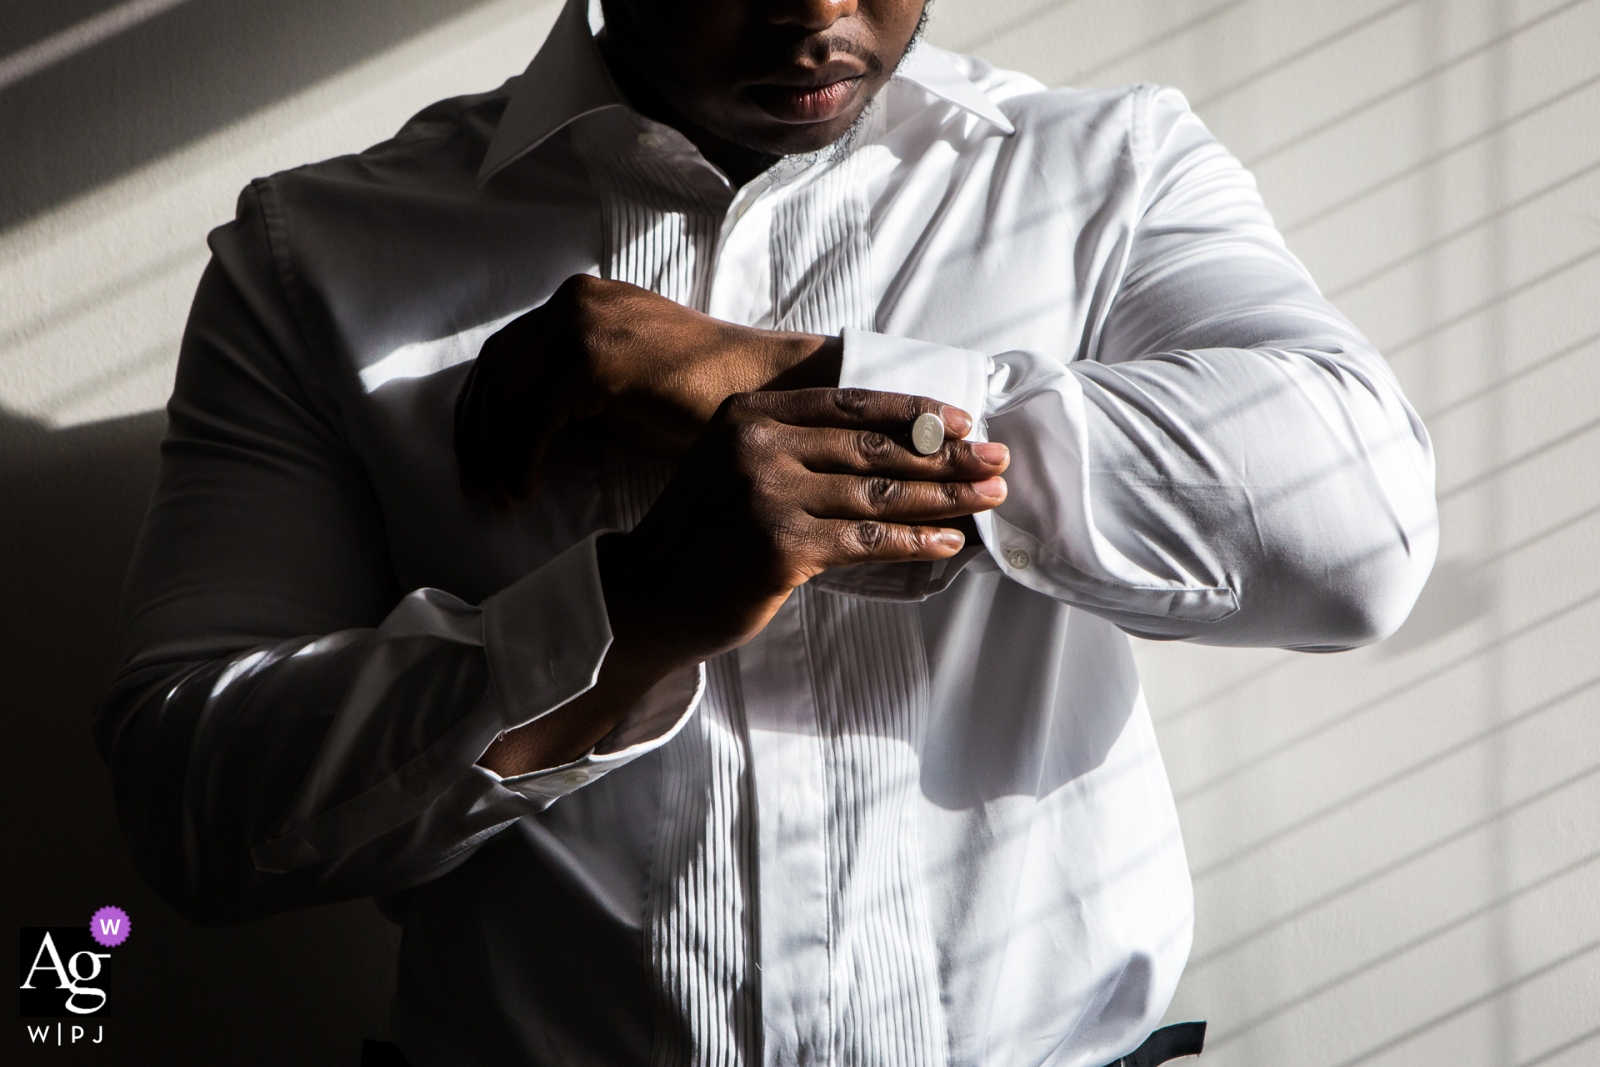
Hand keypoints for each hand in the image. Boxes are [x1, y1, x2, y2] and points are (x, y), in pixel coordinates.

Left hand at [454, 274, 838, 508]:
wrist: (760, 388)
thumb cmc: (699, 398)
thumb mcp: (620, 386)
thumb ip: (571, 389)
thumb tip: (518, 431)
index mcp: (579, 301)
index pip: (504, 355)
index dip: (480, 412)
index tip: (477, 460)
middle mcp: (574, 301)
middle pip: (493, 372)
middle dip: (476, 436)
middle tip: (476, 488)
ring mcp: (582, 324)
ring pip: (504, 395)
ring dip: (494, 454)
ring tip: (500, 498)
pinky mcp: (592, 359)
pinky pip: (533, 417)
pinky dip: (520, 459)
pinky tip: (527, 490)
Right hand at [478, 387, 1008, 776]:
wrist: (647, 593)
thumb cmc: (703, 532)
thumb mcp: (736, 463)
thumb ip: (796, 442)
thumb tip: (892, 442)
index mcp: (751, 413)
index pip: (851, 403)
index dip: (914, 410)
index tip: (965, 420)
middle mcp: (758, 445)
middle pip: (873, 446)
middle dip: (946, 454)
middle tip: (996, 461)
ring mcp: (768, 496)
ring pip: (879, 492)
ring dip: (944, 497)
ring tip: (987, 500)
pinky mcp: (781, 548)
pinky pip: (868, 540)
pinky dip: (915, 540)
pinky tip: (949, 542)